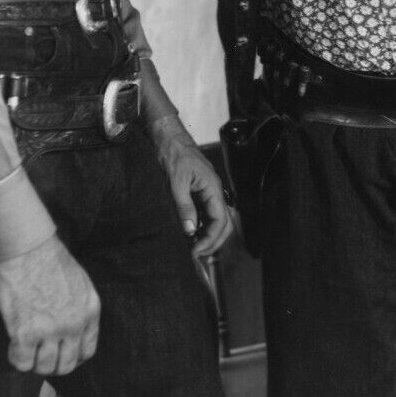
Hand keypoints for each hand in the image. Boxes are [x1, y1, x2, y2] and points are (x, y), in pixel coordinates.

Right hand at [0, 236, 99, 374]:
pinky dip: (16, 359)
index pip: (88, 351)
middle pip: (66, 365)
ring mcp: (51, 330)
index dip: (73, 359)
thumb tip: (71, 332)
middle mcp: (74, 325)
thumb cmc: (52, 263)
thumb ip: (79, 310)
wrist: (31, 251)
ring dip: (34, 364)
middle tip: (40, 358)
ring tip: (27, 352)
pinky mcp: (26, 332)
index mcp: (91, 312)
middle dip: (53, 366)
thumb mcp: (81, 286)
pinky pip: (22, 362)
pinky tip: (15, 348)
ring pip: (44, 368)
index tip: (62, 358)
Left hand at [149, 114, 232, 256]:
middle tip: (198, 255)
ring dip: (209, 236)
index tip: (196, 251)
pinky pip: (207, 214)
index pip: (220, 220)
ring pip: (217, 220)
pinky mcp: (201, 194)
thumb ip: (185, 207)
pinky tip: (192, 234)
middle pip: (224, 223)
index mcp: (214, 189)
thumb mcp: (177, 183)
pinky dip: (203, 227)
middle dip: (214, 241)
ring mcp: (209, 193)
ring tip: (194, 248)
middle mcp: (215, 192)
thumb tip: (190, 229)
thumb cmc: (176, 157)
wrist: (171, 141)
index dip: (210, 238)